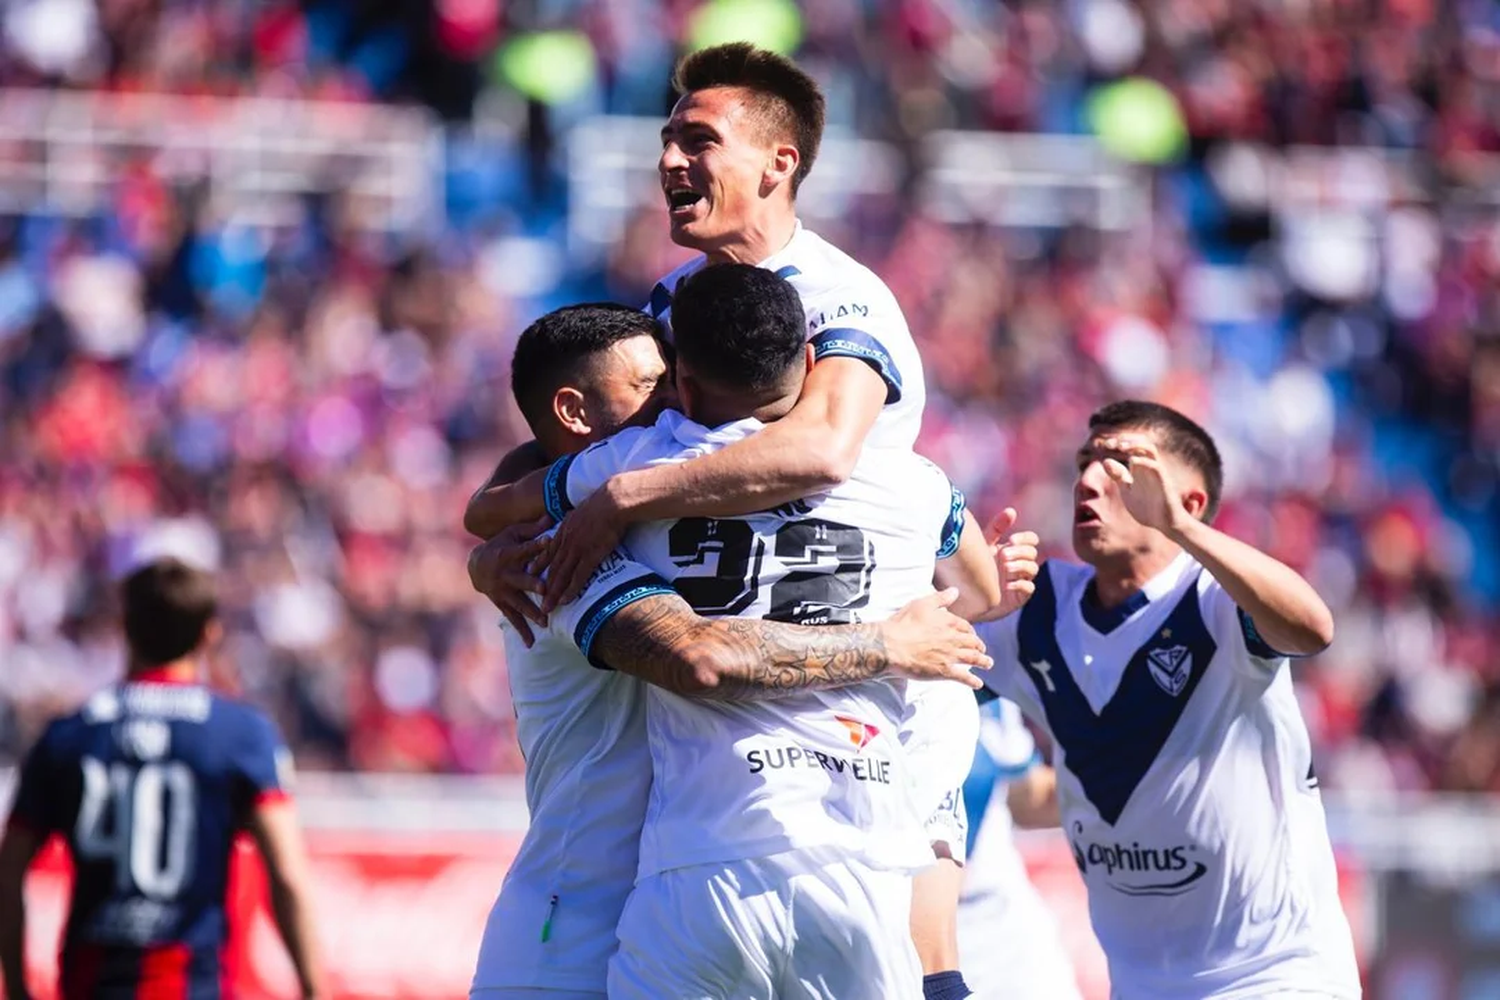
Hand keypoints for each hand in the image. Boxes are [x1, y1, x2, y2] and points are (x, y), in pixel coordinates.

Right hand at [468, 514, 550, 645]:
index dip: (535, 544)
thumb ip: (532, 529)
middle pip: (519, 579)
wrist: (476, 565)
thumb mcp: (513, 534)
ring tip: (545, 622)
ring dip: (531, 612)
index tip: (548, 541)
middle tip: (544, 588)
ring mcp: (502, 591)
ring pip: (518, 602)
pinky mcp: (502, 604)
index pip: (523, 548)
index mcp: (507, 554)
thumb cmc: (502, 544)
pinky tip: (531, 643)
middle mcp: (504, 574)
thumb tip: (552, 515)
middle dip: (531, 584)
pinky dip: (522, 631)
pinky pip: (513, 618)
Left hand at [537, 485, 625, 612]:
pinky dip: (570, 590)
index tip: (531, 572)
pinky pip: (578, 576)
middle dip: (543, 585)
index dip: (540, 562)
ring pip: (562, 575)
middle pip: (553, 567)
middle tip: (537, 599)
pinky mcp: (591, 556)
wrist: (613, 501)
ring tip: (547, 608)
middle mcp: (567, 542)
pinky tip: (565, 600)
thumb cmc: (604, 502)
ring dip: (553, 593)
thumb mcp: (583, 508)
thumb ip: (577, 517)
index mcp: (566, 529)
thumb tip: (578, 517)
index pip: (549, 550)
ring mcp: (578, 549)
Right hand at [880, 587, 992, 689]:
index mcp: (949, 622)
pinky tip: (978, 684)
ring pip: (972, 658)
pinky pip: (963, 677)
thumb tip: (955, 591)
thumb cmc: (903, 623)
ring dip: (983, 661)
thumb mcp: (922, 604)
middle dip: (979, 647)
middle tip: (982, 650)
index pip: (965, 627)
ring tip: (988, 664)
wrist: (891, 645)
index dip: (970, 632)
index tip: (971, 635)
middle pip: (972, 643)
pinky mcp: (944, 671)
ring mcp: (950, 656)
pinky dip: (972, 681)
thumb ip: (940, 598)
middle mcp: (953, 639)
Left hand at [973, 507, 1039, 622]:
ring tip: (1005, 568)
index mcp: (1014, 549)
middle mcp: (1020, 563)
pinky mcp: (1019, 596)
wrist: (966, 596)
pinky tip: (1006, 584)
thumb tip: (1011, 510)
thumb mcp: (984, 546)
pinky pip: (1029, 588)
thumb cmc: (976, 568)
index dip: (1025, 538)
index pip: (1031, 539)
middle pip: (1033, 553)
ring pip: (1033, 569)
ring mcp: (1021, 579)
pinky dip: (1020, 585)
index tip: (1011, 540)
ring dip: (1020, 566)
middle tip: (1003, 555)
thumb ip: (997, 529)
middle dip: (1020, 552)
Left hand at [1097, 434, 1189, 534]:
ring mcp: (1157, 472)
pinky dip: (1143, 461)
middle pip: (1141, 442)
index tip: (1104, 445)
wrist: (1164, 523)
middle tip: (1109, 444)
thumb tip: (1105, 460)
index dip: (1118, 442)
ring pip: (1150, 449)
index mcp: (1139, 467)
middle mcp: (1149, 466)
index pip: (1131, 447)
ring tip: (1121, 446)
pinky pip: (1155, 466)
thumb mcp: (1127, 490)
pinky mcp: (1164, 481)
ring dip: (1135, 444)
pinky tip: (1131, 462)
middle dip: (1125, 439)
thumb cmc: (1147, 507)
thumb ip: (1118, 476)